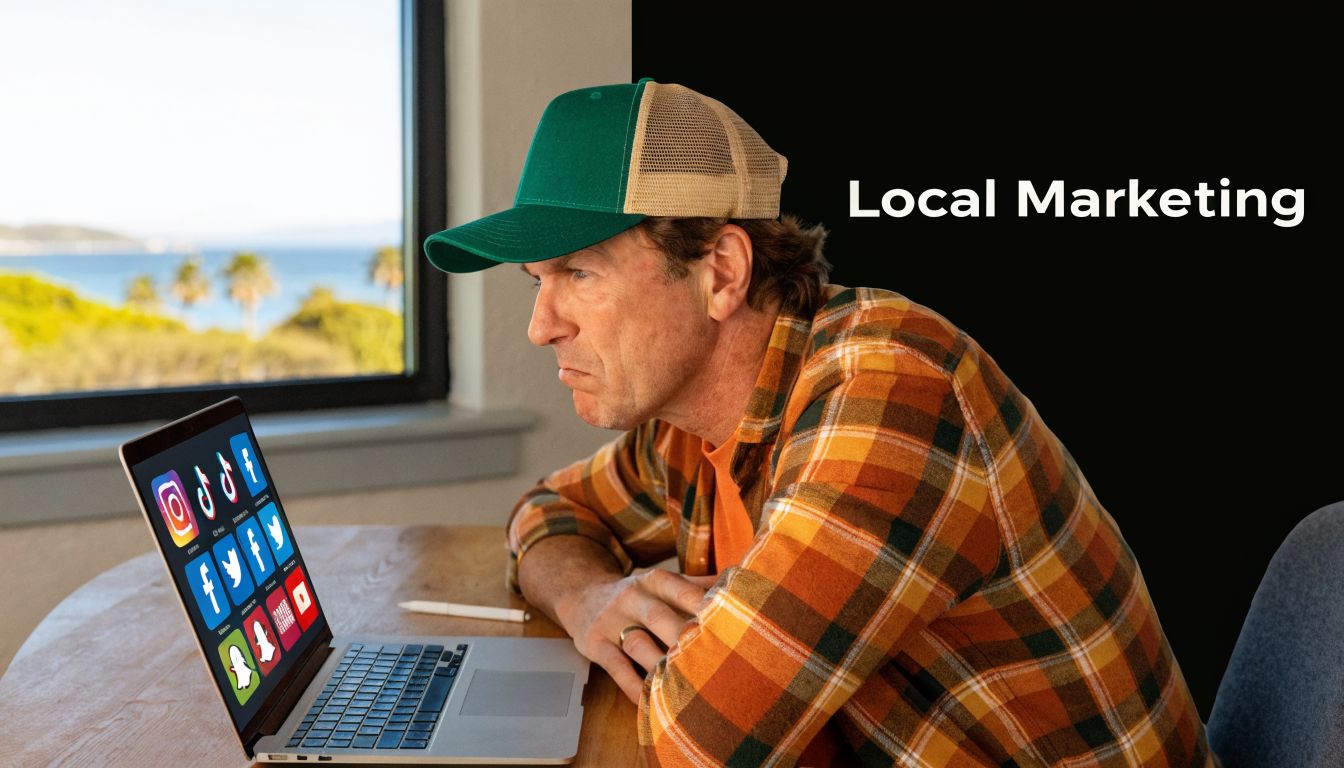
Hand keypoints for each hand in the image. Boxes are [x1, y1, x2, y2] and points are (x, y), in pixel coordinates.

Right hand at [556, 569, 718, 703]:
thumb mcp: (660, 583)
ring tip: (685, 685)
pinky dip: (634, 687)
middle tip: (713, 658)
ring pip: (638, 644)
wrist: (581, 594)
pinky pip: (616, 668)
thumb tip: (739, 582)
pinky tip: (651, 702)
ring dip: (660, 664)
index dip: (706, 608)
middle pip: (660, 617)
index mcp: (655, 581)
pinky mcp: (595, 643)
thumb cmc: (636, 595)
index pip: (683, 591)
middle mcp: (633, 597)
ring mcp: (611, 620)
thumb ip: (696, 586)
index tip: (731, 626)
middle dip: (684, 638)